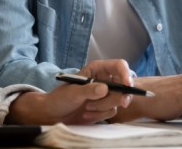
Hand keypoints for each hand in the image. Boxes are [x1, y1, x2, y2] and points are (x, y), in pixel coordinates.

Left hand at [6, 59, 133, 124]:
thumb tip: (105, 89)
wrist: (54, 114)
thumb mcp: (73, 92)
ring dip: (103, 107)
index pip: (119, 66)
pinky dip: (100, 115)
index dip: (126, 74)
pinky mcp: (105, 107)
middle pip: (123, 85)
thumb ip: (89, 90)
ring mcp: (105, 94)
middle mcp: (104, 80)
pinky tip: (88, 114)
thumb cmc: (60, 98)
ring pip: (118, 100)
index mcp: (97, 69)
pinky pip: (112, 111)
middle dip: (119, 96)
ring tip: (87, 108)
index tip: (127, 85)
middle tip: (122, 103)